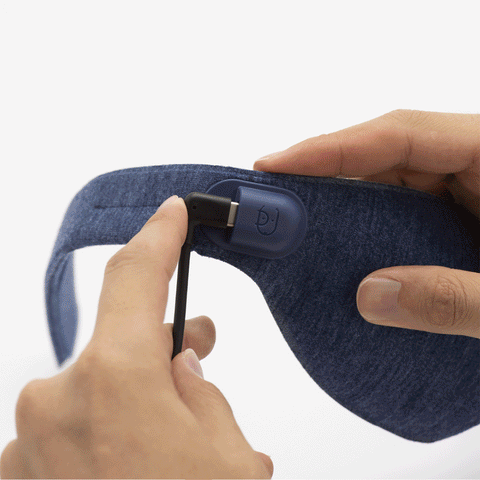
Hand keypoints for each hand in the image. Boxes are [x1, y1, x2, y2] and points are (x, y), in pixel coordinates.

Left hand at [0, 196, 273, 478]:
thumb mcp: (232, 458)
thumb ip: (204, 396)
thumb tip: (181, 370)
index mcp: (114, 381)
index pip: (134, 276)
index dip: (158, 238)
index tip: (169, 215)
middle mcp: (56, 404)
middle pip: (116, 344)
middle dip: (159, 347)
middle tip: (196, 353)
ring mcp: (28, 444)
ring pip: (94, 393)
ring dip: (131, 400)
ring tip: (168, 434)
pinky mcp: (21, 476)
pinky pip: (69, 432)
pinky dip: (102, 436)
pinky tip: (131, 462)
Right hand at [254, 110, 479, 338]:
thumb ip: (458, 298)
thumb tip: (371, 296)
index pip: (402, 133)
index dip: (331, 147)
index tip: (275, 164)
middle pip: (388, 154)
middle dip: (327, 176)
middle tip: (276, 201)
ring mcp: (473, 190)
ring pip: (394, 185)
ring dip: (346, 207)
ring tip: (299, 227)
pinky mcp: (465, 219)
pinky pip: (407, 213)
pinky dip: (372, 231)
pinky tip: (347, 251)